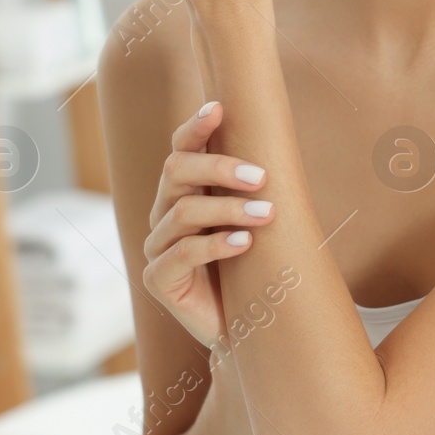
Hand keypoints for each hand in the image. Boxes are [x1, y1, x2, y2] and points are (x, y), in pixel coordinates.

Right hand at [142, 101, 272, 348]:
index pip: (180, 150)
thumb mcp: (251, 221)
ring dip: (229, 209)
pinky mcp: (158, 279)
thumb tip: (277, 143)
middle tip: (261, 176)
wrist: (242, 325)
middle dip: (219, 167)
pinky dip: (216, 245)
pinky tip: (244, 243)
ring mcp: (157, 246)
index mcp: (182, 192)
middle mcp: (163, 213)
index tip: (219, 108)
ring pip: (184, 210)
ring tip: (266, 214)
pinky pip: (183, 253)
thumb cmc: (250, 267)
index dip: (195, 128)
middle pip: (176, 171)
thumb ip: (251, 188)